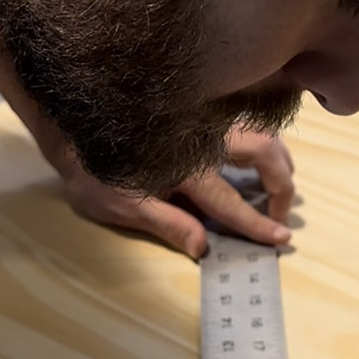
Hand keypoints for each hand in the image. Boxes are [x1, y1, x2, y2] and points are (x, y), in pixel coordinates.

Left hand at [42, 128, 295, 258]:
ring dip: (280, 159)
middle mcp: (203, 139)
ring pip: (262, 131)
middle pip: (264, 154)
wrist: (76, 122)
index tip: (282, 239)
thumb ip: (167, 224)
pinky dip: (265, 137)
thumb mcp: (125, 207)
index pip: (231, 203)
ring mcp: (207, 119)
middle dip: (281, 186)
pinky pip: (248, 118)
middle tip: (280, 215)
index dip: (259, 224)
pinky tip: (262, 154)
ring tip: (279, 185)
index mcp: (185, 169)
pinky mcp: (204, 110)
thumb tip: (202, 247)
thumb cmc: (96, 172)